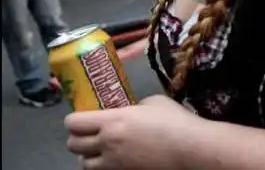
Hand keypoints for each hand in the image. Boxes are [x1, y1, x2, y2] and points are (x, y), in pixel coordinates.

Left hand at [65, 95, 196, 169]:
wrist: (189, 148)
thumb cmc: (174, 120)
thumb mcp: (153, 102)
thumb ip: (135, 106)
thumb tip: (130, 110)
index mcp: (112, 121)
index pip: (73, 122)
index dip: (74, 120)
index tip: (82, 117)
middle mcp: (106, 143)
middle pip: (73, 145)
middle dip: (78, 138)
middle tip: (89, 134)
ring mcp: (114, 163)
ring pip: (83, 164)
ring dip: (88, 156)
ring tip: (100, 150)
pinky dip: (102, 167)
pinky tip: (115, 160)